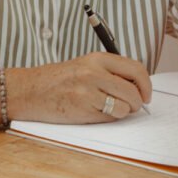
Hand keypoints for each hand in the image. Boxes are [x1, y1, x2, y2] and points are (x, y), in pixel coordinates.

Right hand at [7, 53, 151, 122]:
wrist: (30, 90)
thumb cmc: (60, 79)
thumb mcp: (86, 66)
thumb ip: (111, 72)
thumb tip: (139, 87)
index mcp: (98, 58)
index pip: (135, 69)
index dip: (146, 84)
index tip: (147, 94)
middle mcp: (94, 72)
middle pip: (132, 91)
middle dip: (137, 103)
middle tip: (134, 106)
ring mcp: (87, 91)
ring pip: (123, 107)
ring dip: (122, 112)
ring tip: (110, 108)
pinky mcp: (81, 109)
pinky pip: (108, 118)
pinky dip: (108, 118)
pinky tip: (95, 112)